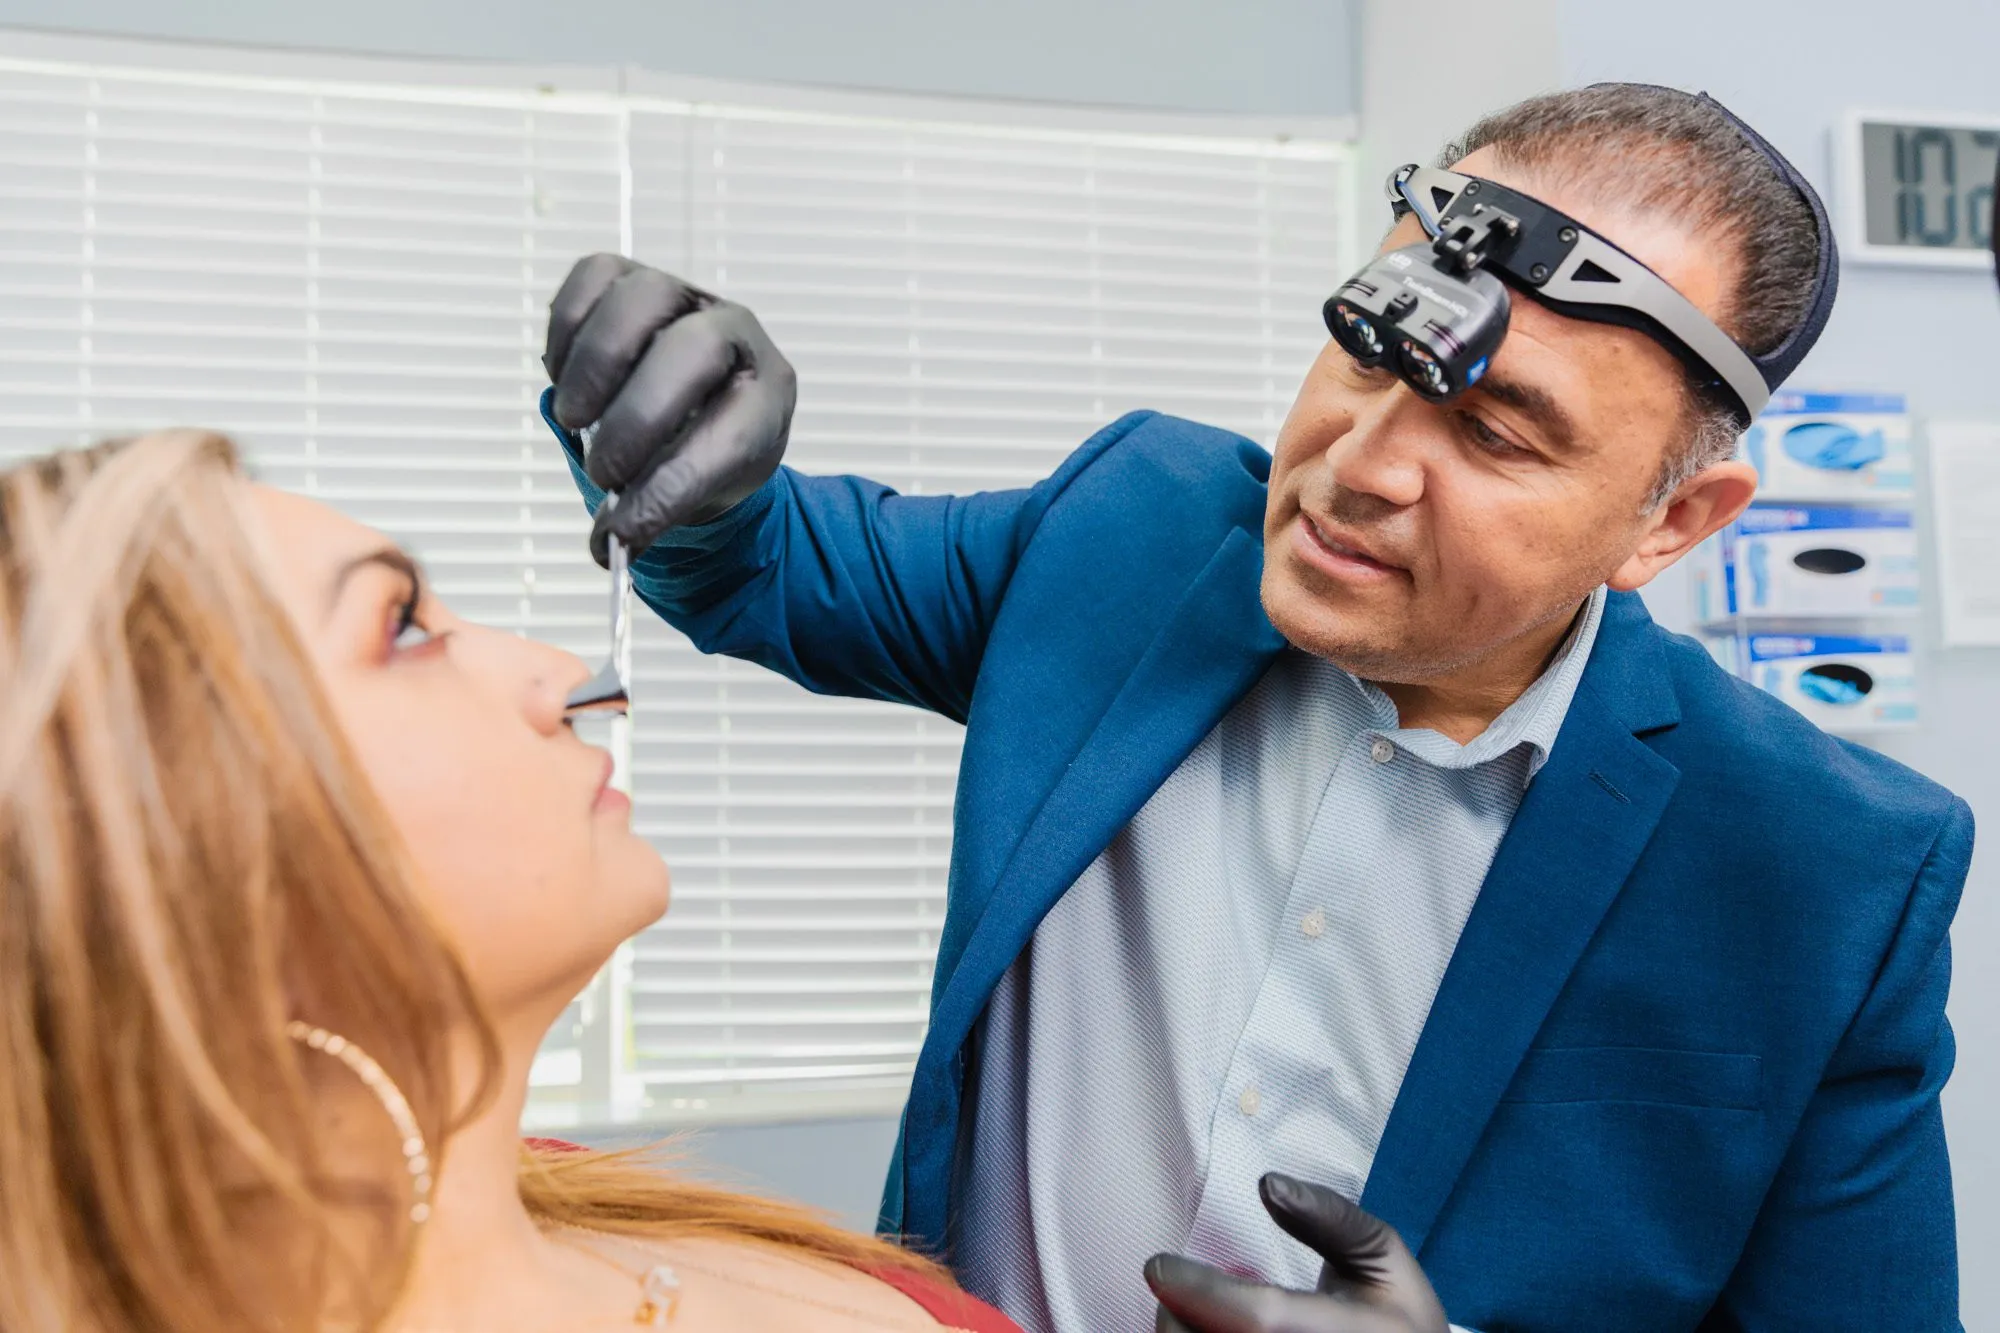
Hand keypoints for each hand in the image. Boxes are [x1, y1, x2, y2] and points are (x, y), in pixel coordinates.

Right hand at [544, 254, 795, 562]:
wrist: (692, 400)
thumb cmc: (702, 446)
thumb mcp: (701, 490)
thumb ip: (658, 513)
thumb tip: (610, 542)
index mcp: (766, 393)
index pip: (730, 433)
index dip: (671, 485)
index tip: (626, 528)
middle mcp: (733, 331)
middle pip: (691, 349)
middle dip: (636, 419)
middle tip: (602, 472)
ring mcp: (681, 296)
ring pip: (639, 300)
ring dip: (595, 366)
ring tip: (574, 419)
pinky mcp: (630, 277)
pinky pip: (593, 278)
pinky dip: (566, 330)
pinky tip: (563, 376)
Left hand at [1145, 1173, 1448, 1332]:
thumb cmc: (1394, 1313)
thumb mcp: (1382, 1256)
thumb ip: (1330, 1217)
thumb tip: (1268, 1184)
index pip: (1261, 1318)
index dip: (1202, 1292)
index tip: (1159, 1265)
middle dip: (1178, 1312)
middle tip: (1173, 1284)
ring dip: (1181, 1332)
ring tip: (1195, 1308)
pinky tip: (1209, 1328)